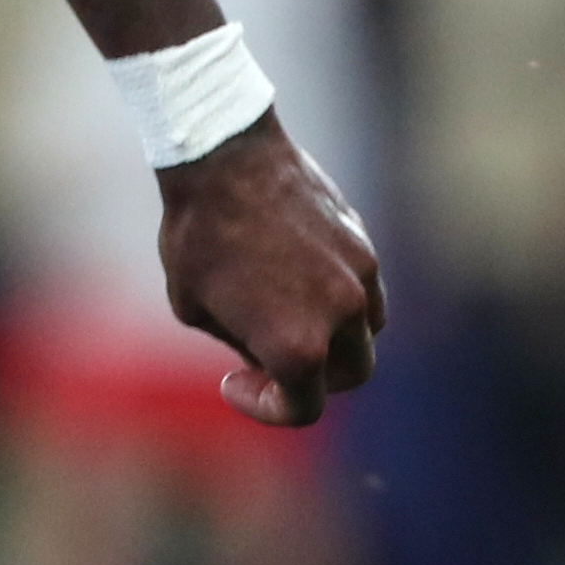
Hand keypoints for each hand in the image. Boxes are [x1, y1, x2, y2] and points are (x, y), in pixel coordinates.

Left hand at [158, 112, 386, 430]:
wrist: (222, 156)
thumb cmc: (197, 236)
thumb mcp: (196, 310)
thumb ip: (243, 344)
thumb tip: (268, 353)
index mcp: (297, 347)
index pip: (303, 408)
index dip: (267, 407)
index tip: (234, 381)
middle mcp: (341, 316)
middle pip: (351, 374)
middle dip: (313, 378)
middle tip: (269, 359)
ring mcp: (361, 275)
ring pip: (368, 330)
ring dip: (336, 337)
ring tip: (289, 315)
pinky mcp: (363, 240)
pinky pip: (366, 286)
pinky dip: (342, 297)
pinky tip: (298, 277)